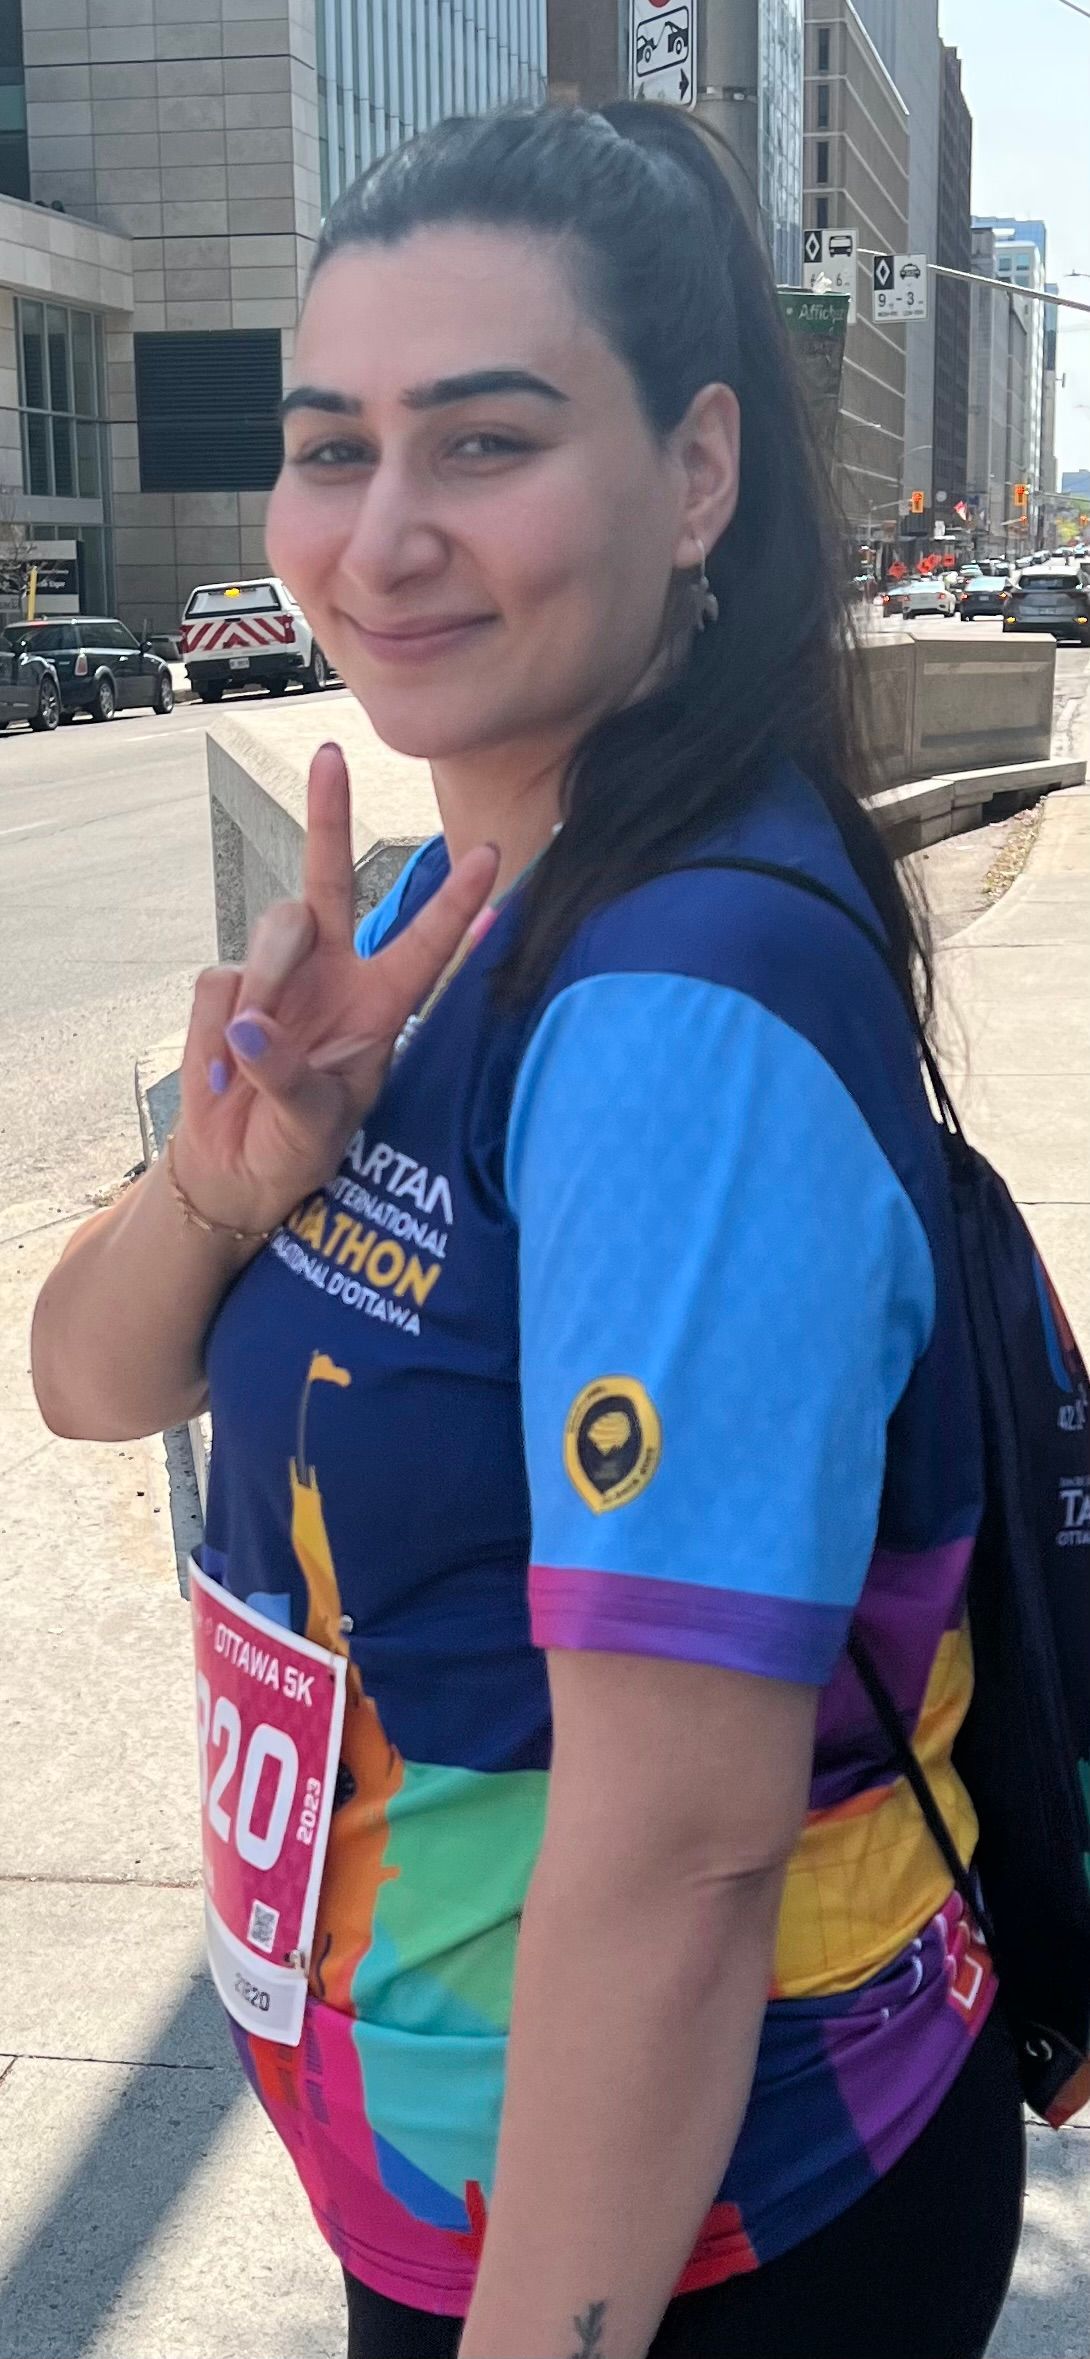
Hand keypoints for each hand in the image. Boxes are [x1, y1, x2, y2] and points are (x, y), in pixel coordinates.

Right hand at [173, 742, 497, 1237]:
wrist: (234, 1171)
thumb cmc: (295, 1149)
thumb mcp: (313, 1128)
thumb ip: (289, 1079)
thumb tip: (253, 1026)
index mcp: (379, 1006)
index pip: (424, 946)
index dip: (457, 904)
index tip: (488, 854)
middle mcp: (332, 975)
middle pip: (332, 879)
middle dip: (329, 815)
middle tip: (330, 753)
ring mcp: (276, 977)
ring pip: (274, 930)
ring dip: (265, 985)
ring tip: (247, 1058)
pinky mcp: (225, 989)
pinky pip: (221, 981)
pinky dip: (217, 1032)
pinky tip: (222, 1074)